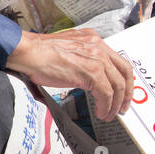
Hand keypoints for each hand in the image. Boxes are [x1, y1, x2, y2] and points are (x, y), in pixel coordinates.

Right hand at [6, 28, 134, 120]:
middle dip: (126, 93)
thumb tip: (84, 76)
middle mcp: (98, 46)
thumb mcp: (66, 50)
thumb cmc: (38, 53)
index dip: (122, 79)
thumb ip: (80, 58)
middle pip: (124, 72)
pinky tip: (101, 112)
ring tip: (110, 114)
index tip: (120, 91)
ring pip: (117, 85)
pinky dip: (106, 105)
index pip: (117, 60)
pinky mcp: (91, 72)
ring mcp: (96, 58)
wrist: (28, 52)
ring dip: (116, 103)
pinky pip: (106, 93)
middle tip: (122, 106)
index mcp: (92, 39)